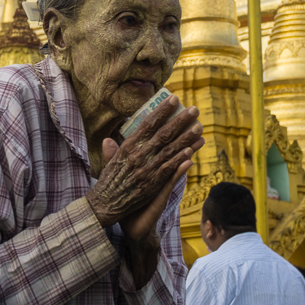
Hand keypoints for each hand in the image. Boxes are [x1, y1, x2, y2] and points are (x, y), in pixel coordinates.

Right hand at [86, 95, 203, 227]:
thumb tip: (108, 139)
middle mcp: (138, 155)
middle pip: (163, 134)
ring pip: (170, 150)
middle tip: (194, 109)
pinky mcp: (153, 183)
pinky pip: (170, 168)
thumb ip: (111, 151)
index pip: (148, 124)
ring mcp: (147, 169)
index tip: (174, 99)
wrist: (105, 205)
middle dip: (180, 120)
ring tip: (199, 127)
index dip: (162, 111)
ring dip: (186, 138)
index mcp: (128, 146)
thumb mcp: (108, 163)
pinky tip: (191, 150)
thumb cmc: (108, 183)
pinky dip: (180, 159)